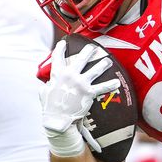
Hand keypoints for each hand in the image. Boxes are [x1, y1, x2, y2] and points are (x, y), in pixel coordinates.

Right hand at [41, 39, 119, 155]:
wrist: (58, 119)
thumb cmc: (50, 106)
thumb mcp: (44, 91)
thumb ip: (48, 82)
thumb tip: (49, 81)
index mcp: (58, 74)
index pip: (58, 57)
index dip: (60, 48)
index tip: (64, 43)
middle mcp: (70, 76)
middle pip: (81, 59)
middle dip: (88, 51)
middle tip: (93, 47)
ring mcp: (81, 83)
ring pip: (95, 70)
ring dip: (103, 64)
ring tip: (108, 61)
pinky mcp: (89, 92)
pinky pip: (102, 87)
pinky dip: (110, 85)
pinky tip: (117, 82)